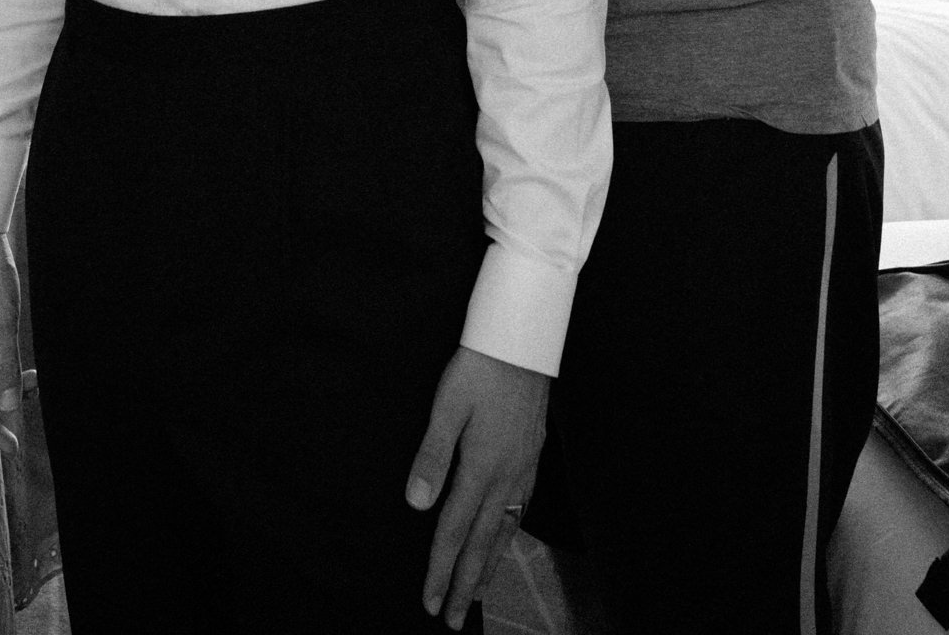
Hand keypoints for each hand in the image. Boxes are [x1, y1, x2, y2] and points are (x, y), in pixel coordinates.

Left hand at [406, 347, 548, 627]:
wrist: (522, 342)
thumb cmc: (479, 368)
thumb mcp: (446, 407)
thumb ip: (431, 457)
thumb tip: (416, 505)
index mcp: (480, 469)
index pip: (454, 531)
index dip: (439, 569)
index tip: (429, 602)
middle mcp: (505, 477)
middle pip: (481, 543)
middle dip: (463, 584)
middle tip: (450, 618)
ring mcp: (522, 468)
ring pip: (504, 531)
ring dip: (487, 566)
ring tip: (475, 593)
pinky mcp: (532, 456)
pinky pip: (520, 510)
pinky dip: (509, 535)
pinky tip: (505, 538)